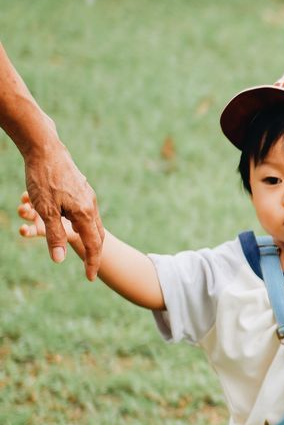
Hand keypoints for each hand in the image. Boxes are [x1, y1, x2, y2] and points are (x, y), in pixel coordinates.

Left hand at [21, 139, 103, 277]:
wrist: (46, 147)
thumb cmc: (44, 178)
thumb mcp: (46, 211)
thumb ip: (54, 236)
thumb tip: (59, 260)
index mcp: (85, 213)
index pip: (93, 245)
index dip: (92, 263)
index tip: (89, 278)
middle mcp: (90, 205)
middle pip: (97, 235)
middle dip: (95, 252)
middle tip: (90, 266)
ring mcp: (87, 195)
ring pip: (92, 222)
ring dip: (88, 237)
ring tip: (84, 247)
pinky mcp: (80, 188)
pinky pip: (86, 211)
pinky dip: (82, 223)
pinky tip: (74, 223)